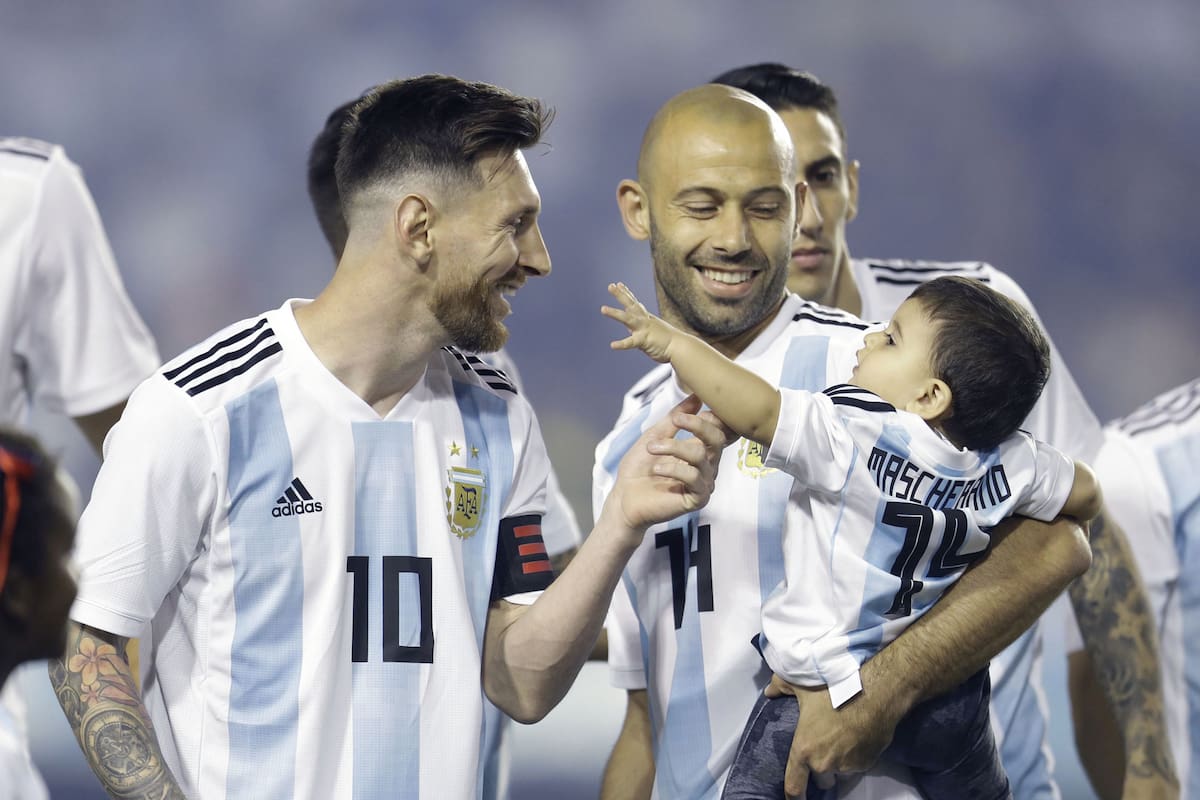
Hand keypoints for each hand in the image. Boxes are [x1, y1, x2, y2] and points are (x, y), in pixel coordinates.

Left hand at [601, 282, 678, 362]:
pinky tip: (612, 345)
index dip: (626, 294)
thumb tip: (638, 333)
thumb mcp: (655, 332)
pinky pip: (631, 342)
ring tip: (603, 309)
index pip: (635, 304)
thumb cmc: (669, 342)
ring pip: (627, 319)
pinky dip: (622, 344)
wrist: (681, 348)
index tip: (619, 284)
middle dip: (620, 295)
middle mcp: (644, 321)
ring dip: (615, 313)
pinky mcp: (644, 341)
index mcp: (646, 319)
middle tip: (610, 286)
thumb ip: (645, 331)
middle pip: (631, 305)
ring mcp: (644, 329)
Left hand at [602, 395, 729, 534]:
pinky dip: (673, 468)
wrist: (624, 497)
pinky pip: (694, 478)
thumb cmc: (638, 469)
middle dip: (697, 424)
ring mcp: (703, 482)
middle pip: (717, 438)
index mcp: (699, 449)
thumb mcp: (654, 436)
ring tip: (652, 448)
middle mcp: (706, 465)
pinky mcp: (697, 498)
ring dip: (673, 447)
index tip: (684, 410)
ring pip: (701, 455)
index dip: (708, 416)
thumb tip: (696, 396)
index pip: (717, 428)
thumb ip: (675, 418)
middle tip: (676, 420)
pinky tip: (657, 468)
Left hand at [764, 673, 898, 798]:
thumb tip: (769, 692)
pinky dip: (854, 757)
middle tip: (822, 748)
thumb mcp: (801, 685)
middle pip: (820, 779)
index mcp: (804, 750)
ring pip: (839, 773)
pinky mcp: (866, 763)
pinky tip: (855, 738)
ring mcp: (847, 765)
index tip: (794, 799)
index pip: (794, 787)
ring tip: (840, 740)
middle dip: (820, 771)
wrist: (874, 693)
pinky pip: (856, 766)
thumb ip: (780, 688)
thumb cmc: (835, 689)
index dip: (793, 797)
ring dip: (838, 765)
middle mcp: (824, 763)